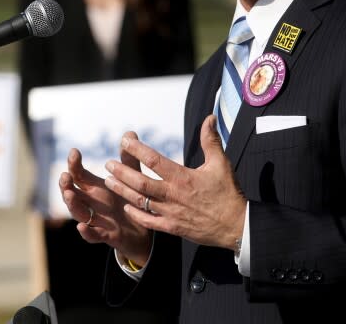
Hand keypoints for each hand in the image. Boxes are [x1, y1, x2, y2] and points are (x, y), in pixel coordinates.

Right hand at [59, 145, 152, 265]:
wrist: (144, 231)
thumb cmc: (131, 201)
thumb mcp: (132, 179)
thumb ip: (129, 160)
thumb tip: (130, 133)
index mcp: (95, 187)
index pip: (78, 174)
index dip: (74, 163)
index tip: (74, 152)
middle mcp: (92, 202)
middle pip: (71, 193)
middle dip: (65, 185)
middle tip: (65, 176)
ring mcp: (97, 219)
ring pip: (78, 213)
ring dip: (72, 204)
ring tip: (69, 194)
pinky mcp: (106, 235)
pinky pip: (93, 235)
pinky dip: (86, 232)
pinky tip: (82, 227)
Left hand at [104, 114, 246, 250]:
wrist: (236, 225)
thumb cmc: (228, 193)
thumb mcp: (220, 163)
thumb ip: (210, 140)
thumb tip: (209, 118)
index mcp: (183, 177)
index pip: (154, 160)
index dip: (137, 150)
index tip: (125, 141)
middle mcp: (173, 195)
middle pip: (140, 182)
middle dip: (122, 173)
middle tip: (108, 164)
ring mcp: (171, 213)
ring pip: (140, 201)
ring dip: (123, 191)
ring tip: (109, 182)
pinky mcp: (172, 228)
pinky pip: (149, 221)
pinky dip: (135, 214)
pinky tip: (126, 206)